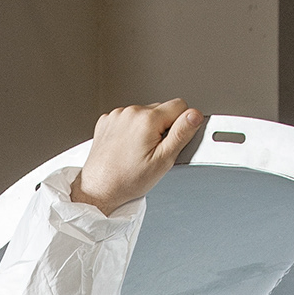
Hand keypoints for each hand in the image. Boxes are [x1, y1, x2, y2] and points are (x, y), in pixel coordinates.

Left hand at [71, 100, 203, 215]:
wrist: (98, 189)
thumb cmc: (127, 180)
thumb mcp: (163, 161)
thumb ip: (181, 134)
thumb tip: (195, 115)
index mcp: (147, 119)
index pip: (180, 106)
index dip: (181, 125)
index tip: (172, 141)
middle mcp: (131, 112)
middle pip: (162, 109)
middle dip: (163, 127)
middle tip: (154, 151)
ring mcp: (117, 115)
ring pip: (145, 114)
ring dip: (147, 129)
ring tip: (138, 152)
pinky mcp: (107, 120)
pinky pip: (128, 118)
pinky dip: (130, 130)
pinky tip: (126, 148)